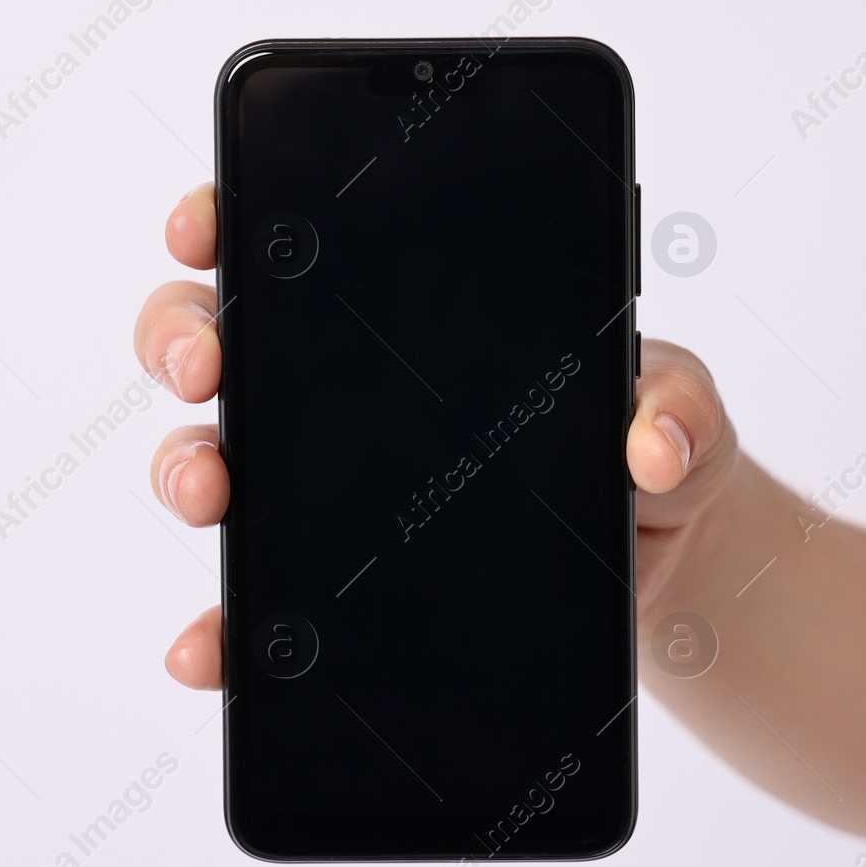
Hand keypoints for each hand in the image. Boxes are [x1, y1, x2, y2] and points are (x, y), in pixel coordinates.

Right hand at [134, 182, 735, 688]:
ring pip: (212, 454)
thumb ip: (681, 411)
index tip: (205, 227)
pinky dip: (221, 621)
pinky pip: (256, 596)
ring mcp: (328, 486)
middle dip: (185, 337)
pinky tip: (212, 646)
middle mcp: (344, 390)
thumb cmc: (652, 454)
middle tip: (207, 368)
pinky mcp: (335, 579)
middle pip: (221, 336)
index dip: (230, 220)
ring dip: (184, 468)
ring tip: (210, 497)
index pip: (297, 245)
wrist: (658, 567)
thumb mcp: (680, 415)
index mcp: (415, 315)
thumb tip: (653, 444)